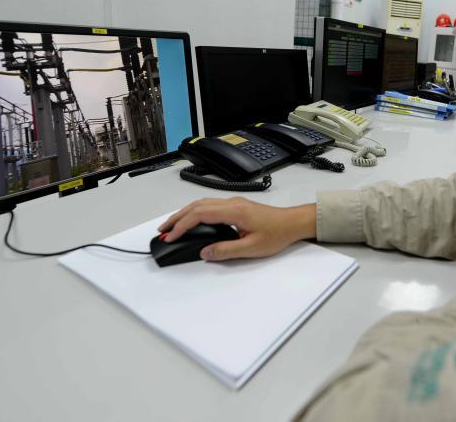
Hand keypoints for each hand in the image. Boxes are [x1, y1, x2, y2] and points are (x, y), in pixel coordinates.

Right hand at [157, 197, 316, 261]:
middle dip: (177, 218)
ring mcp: (233, 203)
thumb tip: (205, 252)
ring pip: (202, 204)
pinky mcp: (236, 206)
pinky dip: (195, 212)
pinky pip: (209, 205)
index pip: (200, 214)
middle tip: (162, 230)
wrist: (292, 223)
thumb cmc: (277, 233)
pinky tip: (191, 221)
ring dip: (184, 214)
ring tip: (172, 226)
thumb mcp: (252, 248)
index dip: (182, 226)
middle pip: (196, 206)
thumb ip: (226, 250)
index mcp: (234, 211)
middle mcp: (231, 203)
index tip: (170, 236)